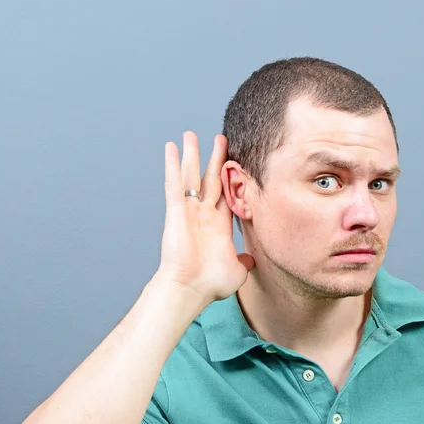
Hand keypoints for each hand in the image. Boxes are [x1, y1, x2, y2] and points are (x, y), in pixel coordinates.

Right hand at [157, 131, 254, 303]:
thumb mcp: (237, 271)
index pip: (227, 194)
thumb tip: (252, 260)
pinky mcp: (176, 211)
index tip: (236, 162)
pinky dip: (172, 165)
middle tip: (221, 138)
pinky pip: (174, 184)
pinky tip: (171, 148)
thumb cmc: (210, 284)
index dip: (231, 178)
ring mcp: (189, 212)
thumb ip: (245, 261)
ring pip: (191, 176)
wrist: (190, 289)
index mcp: (218, 226)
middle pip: (211, 179)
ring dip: (192, 155)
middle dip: (216, 158)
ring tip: (191, 134)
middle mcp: (203, 215)